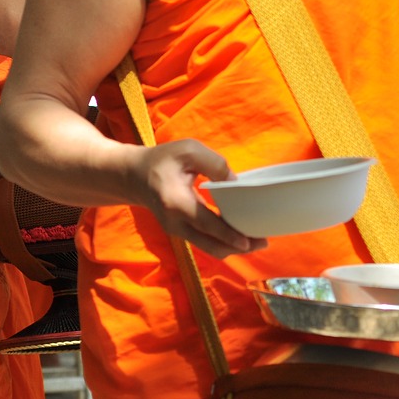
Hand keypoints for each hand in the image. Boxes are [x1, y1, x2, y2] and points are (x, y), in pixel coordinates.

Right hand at [130, 139, 267, 258]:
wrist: (134, 176)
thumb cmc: (163, 160)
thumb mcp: (189, 150)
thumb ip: (214, 163)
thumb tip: (236, 182)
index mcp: (177, 203)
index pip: (206, 224)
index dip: (228, 235)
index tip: (247, 242)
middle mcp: (176, 223)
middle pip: (210, 245)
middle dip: (238, 247)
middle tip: (264, 242)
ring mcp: (178, 231)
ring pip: (209, 248)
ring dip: (232, 247)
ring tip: (258, 241)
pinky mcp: (181, 232)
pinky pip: (205, 242)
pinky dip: (223, 243)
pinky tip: (241, 236)